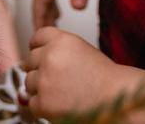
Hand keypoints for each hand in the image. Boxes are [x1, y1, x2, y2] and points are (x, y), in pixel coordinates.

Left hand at [24, 27, 143, 117]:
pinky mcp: (43, 103)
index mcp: (60, 40)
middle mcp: (50, 57)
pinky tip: (61, 105)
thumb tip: (32, 57)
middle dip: (40, 70)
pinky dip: (44, 107)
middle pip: (30, 60)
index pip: (37, 38)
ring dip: (41, 89)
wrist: (116, 99)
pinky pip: (32, 103)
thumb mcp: (79, 50)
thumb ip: (57, 49)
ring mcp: (44, 80)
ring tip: (63, 93)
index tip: (42, 56)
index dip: (40, 48)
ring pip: (29, 82)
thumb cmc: (104, 78)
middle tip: (59, 79)